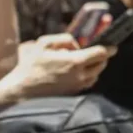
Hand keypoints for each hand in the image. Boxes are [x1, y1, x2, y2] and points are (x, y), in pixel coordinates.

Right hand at [0, 33, 116, 99]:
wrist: (22, 89)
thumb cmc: (30, 65)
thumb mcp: (43, 44)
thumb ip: (64, 39)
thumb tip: (77, 44)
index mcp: (75, 61)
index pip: (102, 53)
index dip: (108, 47)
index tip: (110, 45)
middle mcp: (80, 75)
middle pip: (102, 64)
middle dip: (100, 56)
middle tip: (92, 52)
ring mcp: (78, 86)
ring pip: (96, 74)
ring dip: (93, 67)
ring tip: (80, 62)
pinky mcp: (74, 92)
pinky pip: (88, 82)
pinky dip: (86, 75)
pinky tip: (74, 72)